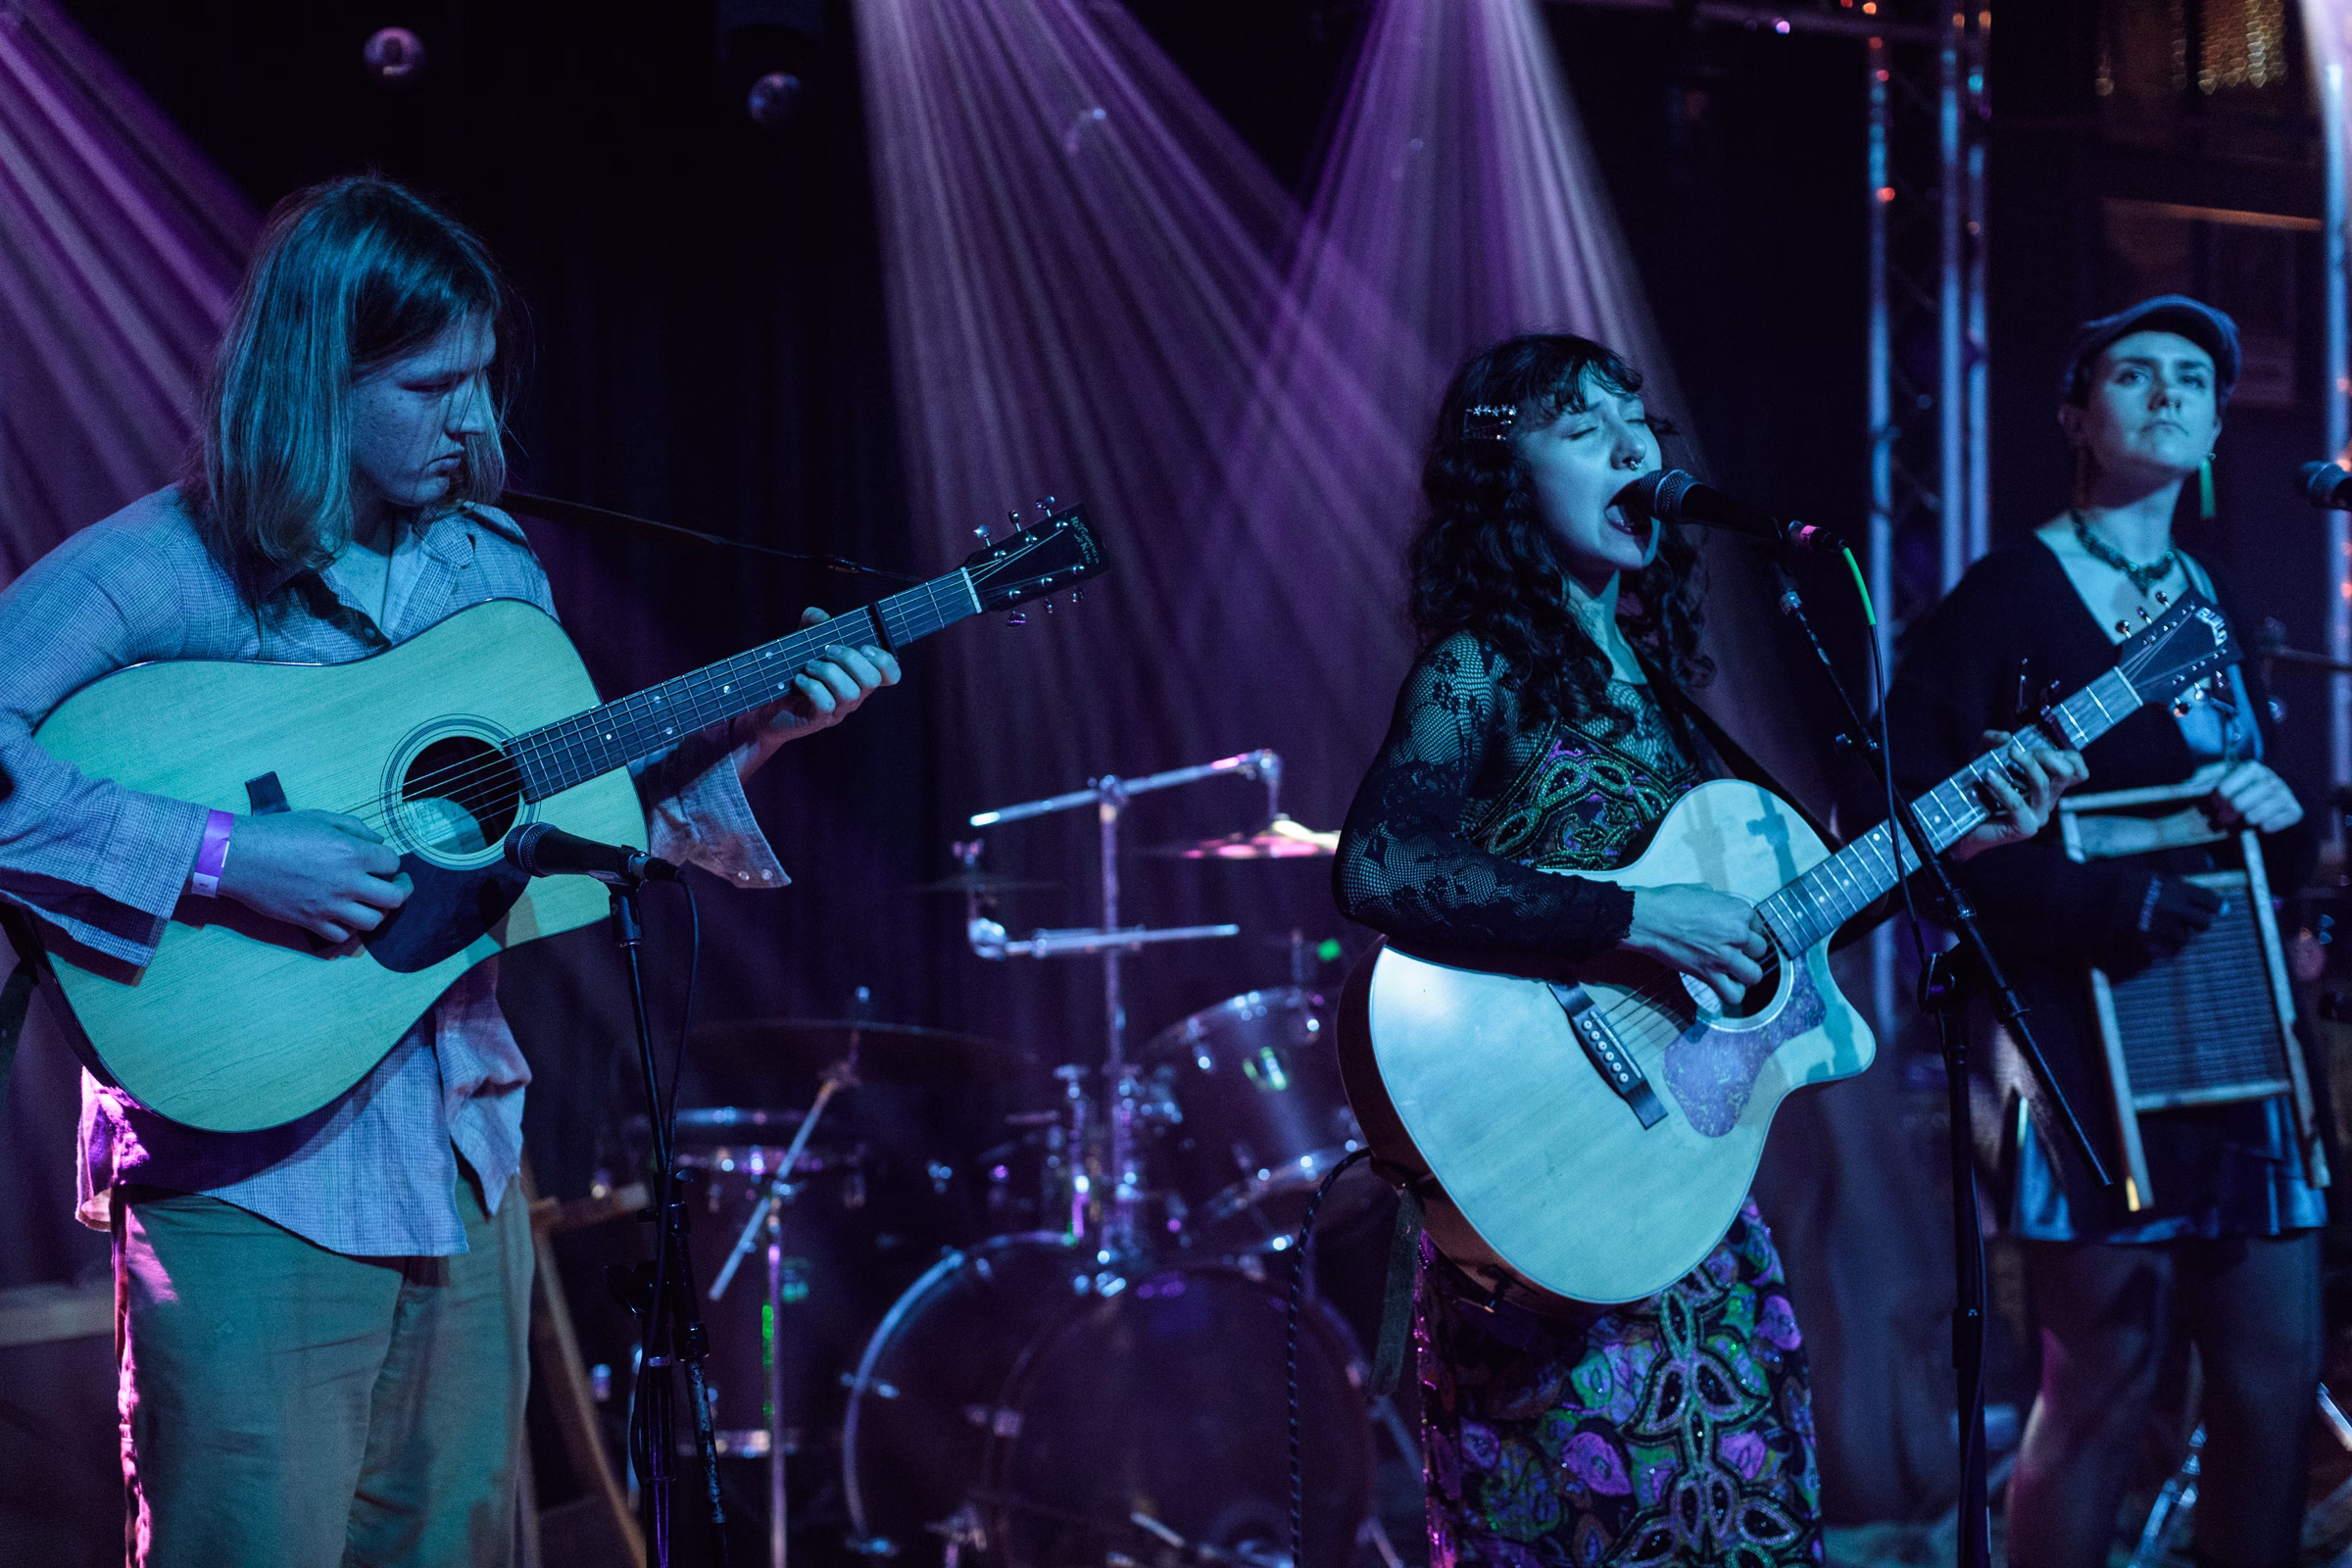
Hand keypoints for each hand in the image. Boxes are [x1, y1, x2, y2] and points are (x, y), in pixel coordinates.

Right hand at [215, 811, 409, 944]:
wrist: (240, 856)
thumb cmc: (279, 832)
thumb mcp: (321, 818)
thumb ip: (356, 829)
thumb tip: (378, 843)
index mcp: (353, 853)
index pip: (393, 863)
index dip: (391, 862)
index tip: (383, 862)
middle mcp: (347, 882)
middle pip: (394, 898)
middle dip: (401, 891)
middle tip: (396, 885)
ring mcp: (329, 906)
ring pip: (374, 921)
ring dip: (377, 911)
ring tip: (370, 902)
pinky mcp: (311, 922)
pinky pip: (343, 935)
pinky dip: (349, 927)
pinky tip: (344, 915)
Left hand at [734, 608, 901, 778]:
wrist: (766, 706)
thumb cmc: (791, 672)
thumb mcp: (802, 643)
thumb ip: (812, 625)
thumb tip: (821, 616)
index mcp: (858, 677)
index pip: (890, 674)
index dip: (885, 660)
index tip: (865, 647)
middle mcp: (854, 696)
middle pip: (871, 680)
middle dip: (850, 659)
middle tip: (827, 650)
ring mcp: (838, 711)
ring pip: (850, 693)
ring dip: (828, 672)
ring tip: (809, 666)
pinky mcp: (818, 720)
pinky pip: (826, 704)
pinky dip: (812, 687)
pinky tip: (799, 680)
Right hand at [1619, 883, 1770, 1007]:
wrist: (1647, 919)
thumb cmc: (1669, 901)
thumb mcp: (1701, 890)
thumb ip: (1719, 901)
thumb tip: (1720, 906)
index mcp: (1738, 910)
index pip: (1759, 926)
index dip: (1747, 930)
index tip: (1734, 932)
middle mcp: (1737, 934)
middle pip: (1760, 950)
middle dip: (1748, 951)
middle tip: (1731, 949)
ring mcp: (1724, 957)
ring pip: (1755, 975)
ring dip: (1746, 973)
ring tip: (1735, 970)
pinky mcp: (1708, 975)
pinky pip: (1733, 995)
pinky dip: (1733, 993)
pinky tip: (1726, 985)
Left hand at [1948, 729, 2087, 861]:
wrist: (1956, 821)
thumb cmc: (1974, 788)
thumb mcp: (1982, 758)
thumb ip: (1991, 741)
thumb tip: (2006, 736)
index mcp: (2047, 784)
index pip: (2076, 771)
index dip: (2069, 757)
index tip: (2041, 747)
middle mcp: (2047, 800)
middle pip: (2063, 772)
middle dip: (2043, 755)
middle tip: (2015, 749)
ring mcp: (2038, 815)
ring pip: (2043, 784)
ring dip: (2027, 765)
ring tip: (2007, 754)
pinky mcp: (2025, 828)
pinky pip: (2018, 803)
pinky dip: (2002, 787)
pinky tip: (1988, 775)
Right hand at [2099, 869, 2223, 973]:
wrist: (2085, 902)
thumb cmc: (2110, 884)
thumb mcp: (2144, 877)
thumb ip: (2168, 887)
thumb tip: (2184, 896)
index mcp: (2175, 889)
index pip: (2209, 899)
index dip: (2216, 905)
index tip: (2221, 909)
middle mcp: (2175, 911)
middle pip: (2204, 923)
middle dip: (2198, 923)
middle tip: (2189, 922)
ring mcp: (2162, 931)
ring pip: (2182, 940)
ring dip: (2174, 936)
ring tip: (2155, 930)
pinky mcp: (2149, 948)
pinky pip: (2162, 953)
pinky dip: (2156, 949)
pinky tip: (2143, 942)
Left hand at [2208, 760, 2302, 833]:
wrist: (2257, 813)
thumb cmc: (2234, 796)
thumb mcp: (2219, 784)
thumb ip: (2206, 779)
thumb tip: (2189, 781)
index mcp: (2252, 769)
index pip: (2244, 773)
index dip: (2226, 790)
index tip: (2214, 804)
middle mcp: (2271, 779)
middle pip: (2259, 790)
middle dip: (2239, 805)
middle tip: (2223, 819)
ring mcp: (2285, 794)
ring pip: (2273, 803)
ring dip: (2254, 815)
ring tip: (2243, 821)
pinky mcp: (2294, 810)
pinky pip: (2287, 815)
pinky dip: (2272, 823)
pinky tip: (2261, 828)